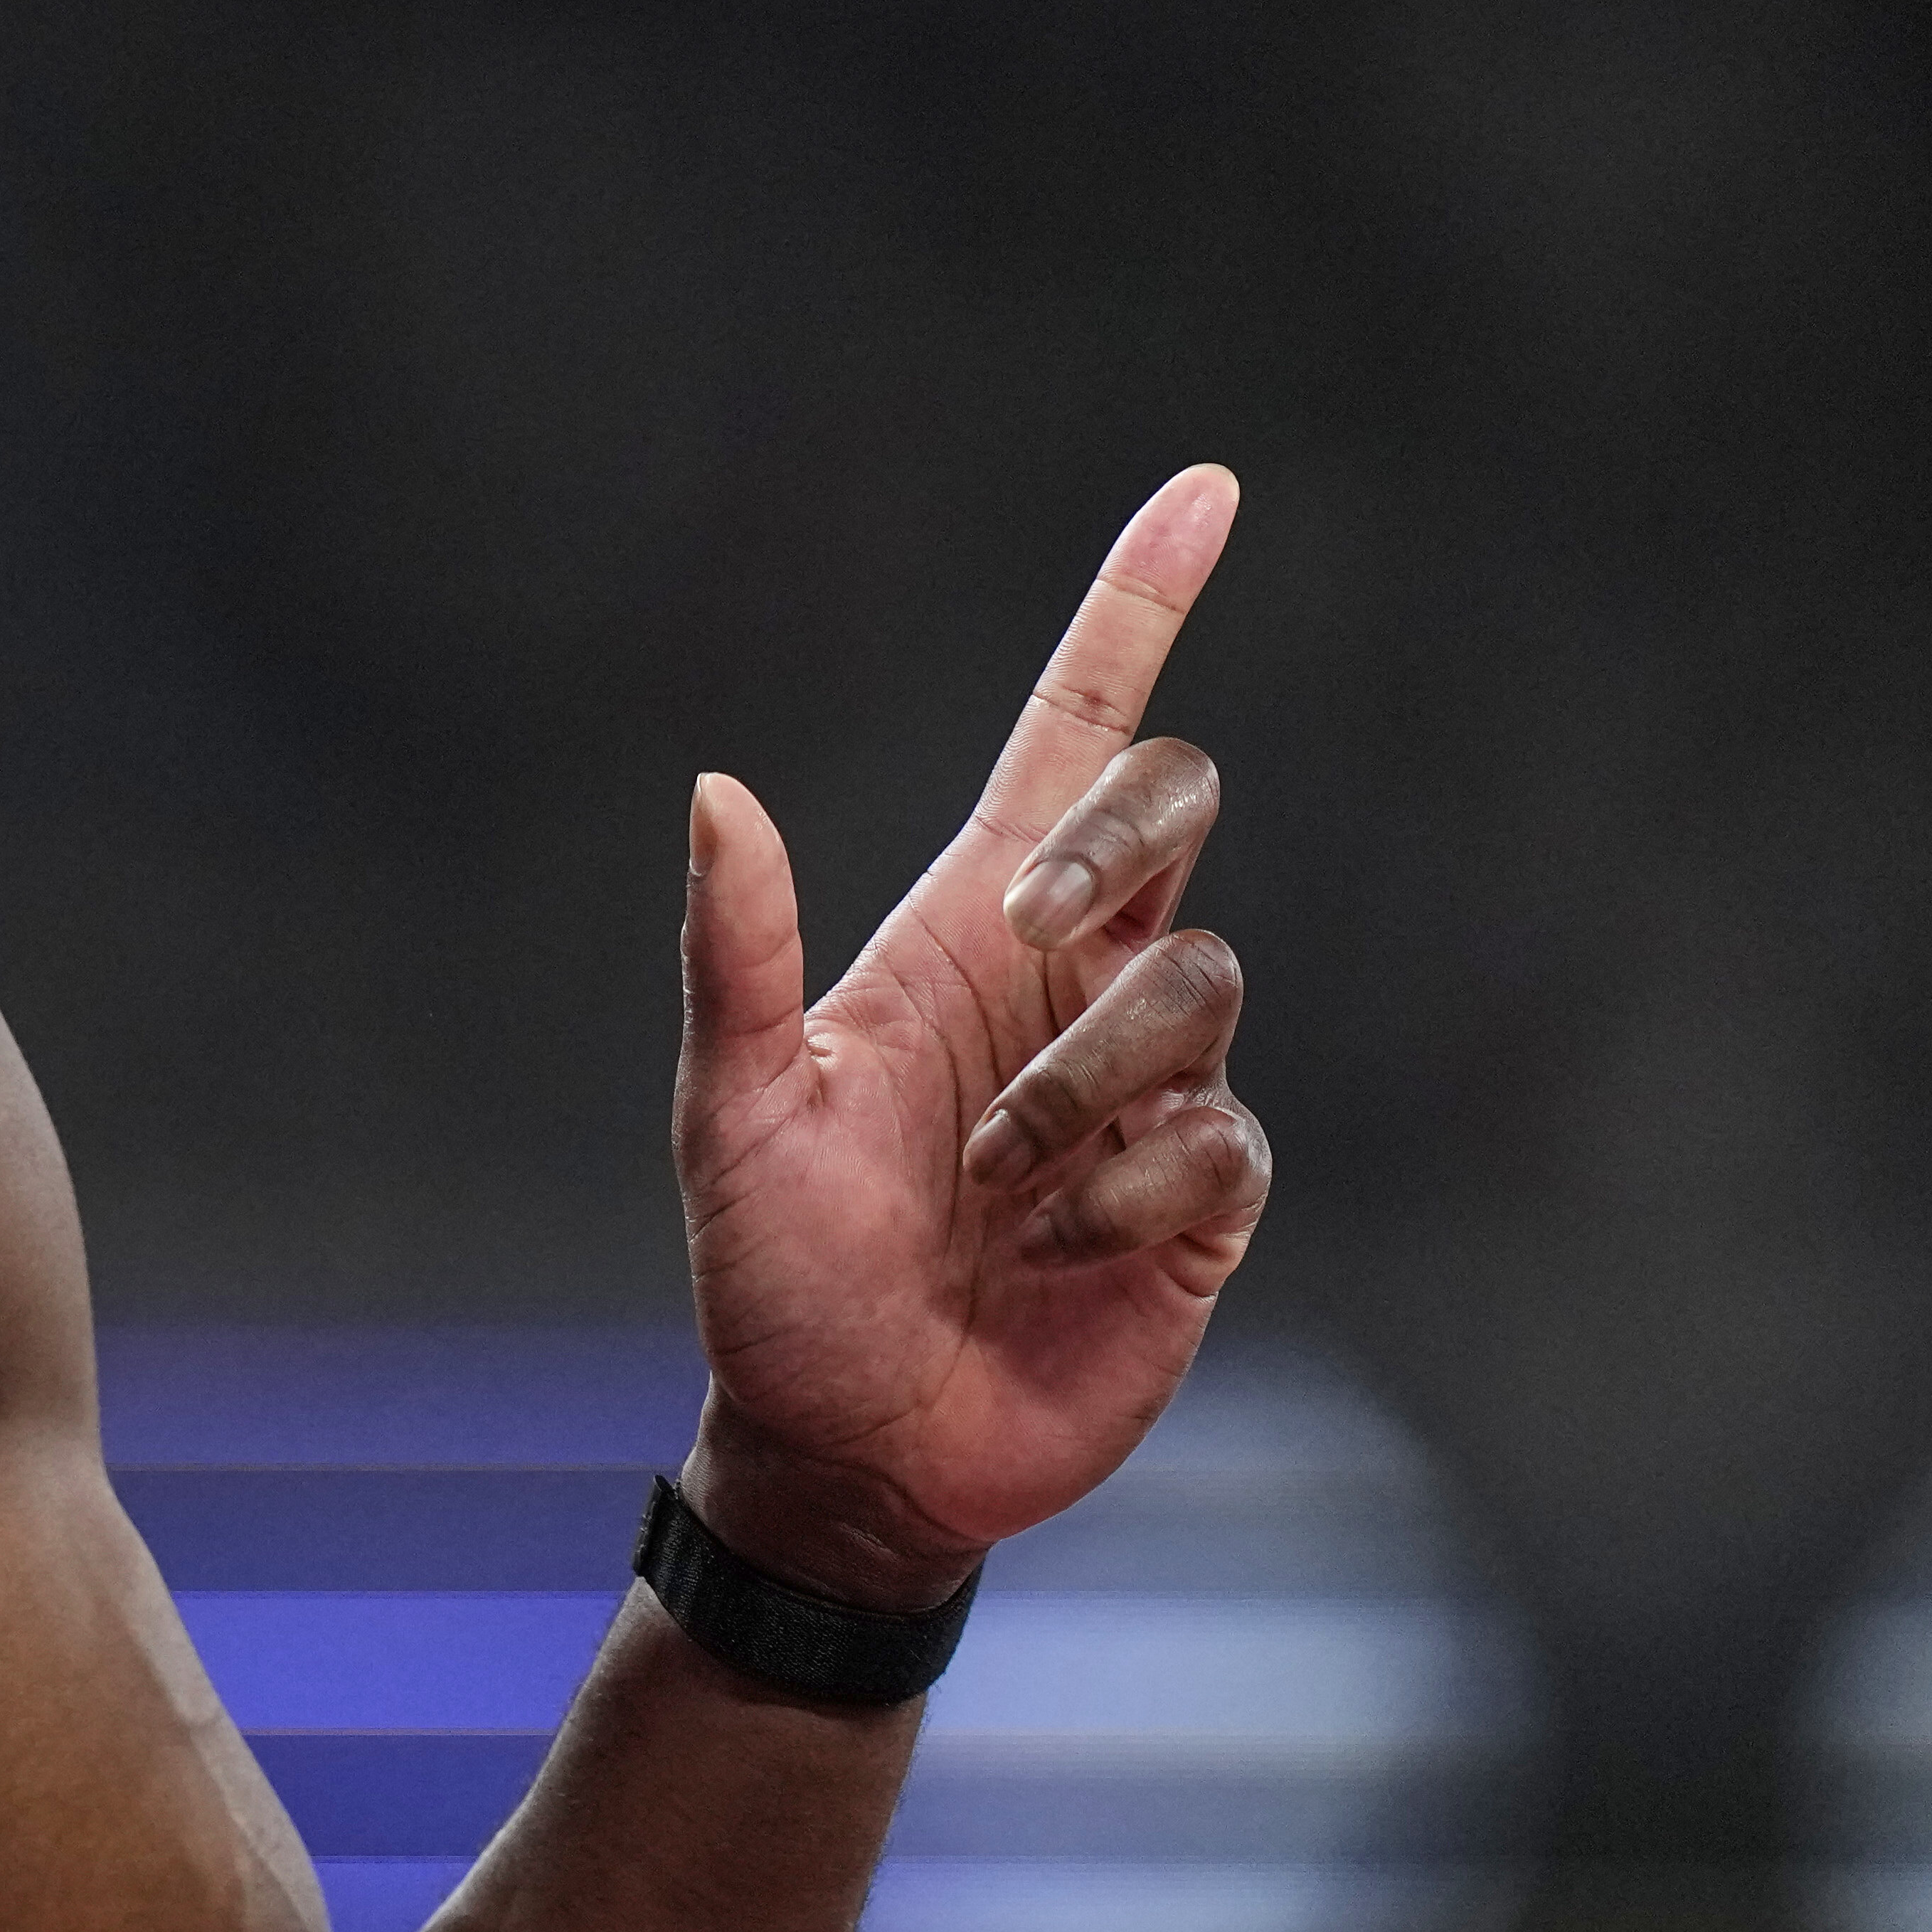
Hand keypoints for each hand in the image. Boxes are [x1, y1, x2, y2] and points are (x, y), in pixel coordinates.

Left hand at [669, 467, 1270, 1603]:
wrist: (845, 1442)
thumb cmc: (776, 1272)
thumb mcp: (729, 1113)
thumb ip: (732, 956)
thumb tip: (714, 790)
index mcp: (962, 931)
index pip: (1074, 738)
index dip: (1137, 610)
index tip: (1203, 489)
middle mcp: (1071, 982)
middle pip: (1173, 811)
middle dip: (1119, 845)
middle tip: (1025, 929)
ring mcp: (1150, 1085)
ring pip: (1200, 982)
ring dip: (1083, 1083)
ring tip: (993, 1182)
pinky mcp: (1204, 1195)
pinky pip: (1217, 1139)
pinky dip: (1127, 1190)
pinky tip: (1058, 1246)